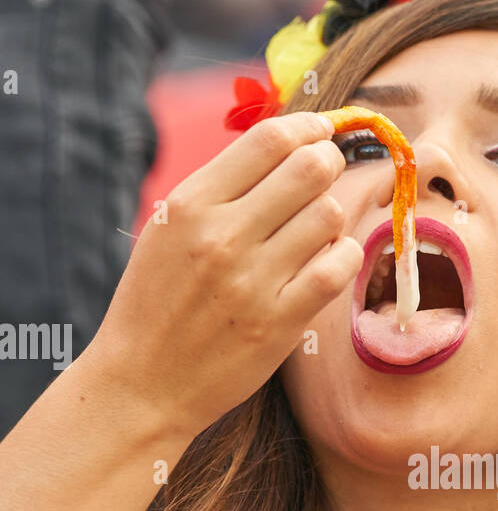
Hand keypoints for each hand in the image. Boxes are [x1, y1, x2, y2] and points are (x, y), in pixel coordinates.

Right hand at [87, 112, 362, 440]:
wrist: (141, 383)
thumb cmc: (158, 302)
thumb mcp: (170, 230)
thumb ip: (223, 189)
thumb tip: (289, 145)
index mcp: (191, 204)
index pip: (270, 139)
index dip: (309, 127)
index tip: (322, 131)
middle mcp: (222, 236)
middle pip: (310, 168)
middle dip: (330, 163)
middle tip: (328, 175)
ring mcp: (253, 281)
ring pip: (330, 215)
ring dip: (333, 216)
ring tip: (316, 230)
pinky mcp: (279, 323)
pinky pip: (337, 268)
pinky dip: (343, 256)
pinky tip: (328, 261)